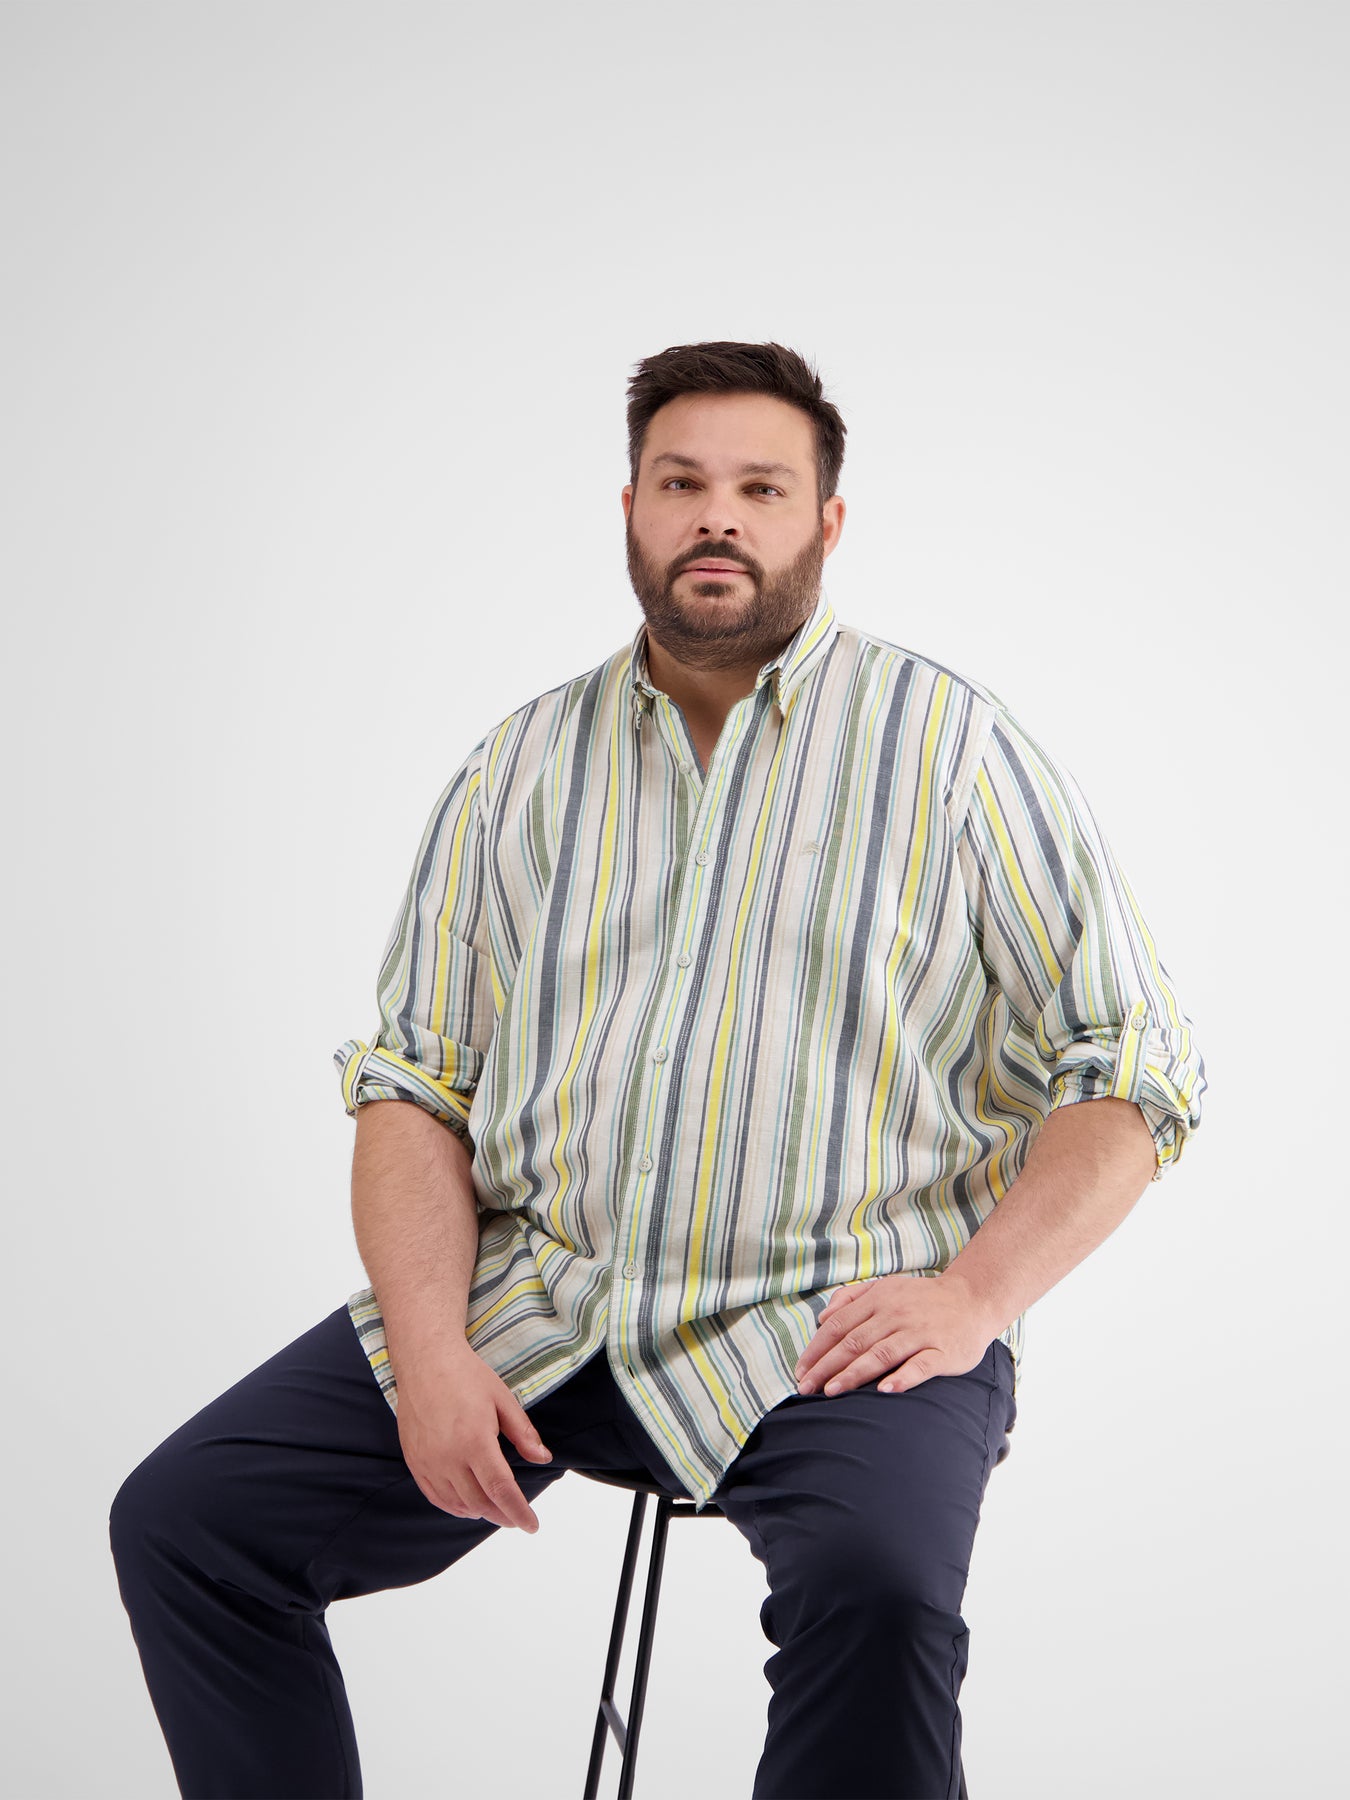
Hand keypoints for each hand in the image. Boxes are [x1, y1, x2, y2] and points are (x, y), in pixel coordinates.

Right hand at [396, 1341, 552, 1533]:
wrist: (425, 1362)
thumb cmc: (467, 1376)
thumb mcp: (503, 1399)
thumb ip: (523, 1433)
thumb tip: (543, 1458)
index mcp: (474, 1440)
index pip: (500, 1489)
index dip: (518, 1511)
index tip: (531, 1525)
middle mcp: (448, 1456)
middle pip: (479, 1502)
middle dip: (502, 1514)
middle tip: (517, 1517)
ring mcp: (428, 1461)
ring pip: (457, 1503)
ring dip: (480, 1511)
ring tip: (496, 1509)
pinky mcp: (415, 1461)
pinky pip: (435, 1496)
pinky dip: (454, 1506)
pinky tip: (468, 1505)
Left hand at [793, 1272, 994, 1397]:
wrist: (973, 1299)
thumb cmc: (922, 1299)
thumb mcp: (885, 1286)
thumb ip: (852, 1297)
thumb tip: (822, 1317)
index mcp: (879, 1299)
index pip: (839, 1325)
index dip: (817, 1349)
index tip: (800, 1370)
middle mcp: (896, 1314)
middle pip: (854, 1341)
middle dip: (826, 1366)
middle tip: (805, 1387)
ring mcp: (920, 1333)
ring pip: (881, 1353)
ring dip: (854, 1373)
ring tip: (832, 1391)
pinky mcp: (943, 1351)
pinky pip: (920, 1366)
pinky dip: (903, 1378)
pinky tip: (885, 1391)